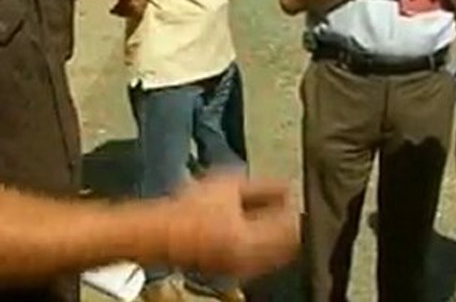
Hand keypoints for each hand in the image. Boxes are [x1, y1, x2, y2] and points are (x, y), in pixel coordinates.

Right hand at [163, 171, 299, 280]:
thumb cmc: (191, 206)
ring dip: (276, 232)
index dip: (292, 205)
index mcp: (252, 240)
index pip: (292, 225)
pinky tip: (249, 226)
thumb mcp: (229, 185)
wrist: (163, 230)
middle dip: (287, 220)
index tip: (287, 190)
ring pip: (275, 253)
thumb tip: (286, 187)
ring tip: (264, 211)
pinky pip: (261, 259)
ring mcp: (243, 268)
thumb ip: (262, 186)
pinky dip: (262, 242)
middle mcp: (251, 260)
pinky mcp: (233, 270)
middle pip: (288, 243)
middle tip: (279, 201)